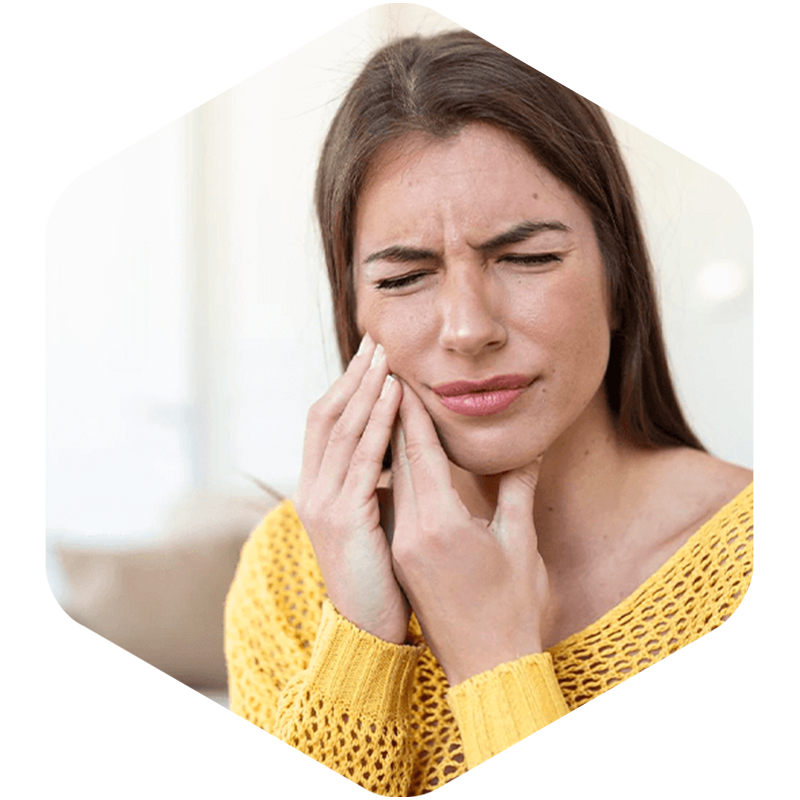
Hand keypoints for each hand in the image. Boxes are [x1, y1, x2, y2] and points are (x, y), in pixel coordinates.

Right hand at [294, 334, 408, 643]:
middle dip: (353, 376)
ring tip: (385, 357)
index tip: (370, 358)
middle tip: (377, 341)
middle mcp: (311, 490)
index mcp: (317, 488)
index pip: (326, 423)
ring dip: (365, 389)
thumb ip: (377, 484)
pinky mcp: (343, 518)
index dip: (346, 387)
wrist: (369, 631)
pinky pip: (363, 458)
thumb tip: (396, 452)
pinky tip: (395, 396)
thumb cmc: (381, 576)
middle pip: (328, 416)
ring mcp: (322, 503)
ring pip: (342, 430)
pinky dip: (378, 422)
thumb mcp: (373, 520)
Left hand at [390, 382, 549, 684]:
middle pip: (398, 463)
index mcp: (442, 524)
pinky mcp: (402, 559)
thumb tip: (527, 450)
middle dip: (393, 418)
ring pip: (391, 483)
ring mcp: (403, 547)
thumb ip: (518, 492)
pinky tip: (393, 458)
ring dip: (388, 444)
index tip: (402, 378)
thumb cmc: (513, 608)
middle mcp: (413, 532)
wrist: (487, 667)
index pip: (421, 455)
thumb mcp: (520, 544)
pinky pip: (393, 505)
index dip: (411, 414)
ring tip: (385, 407)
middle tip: (386, 379)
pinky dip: (393, 475)